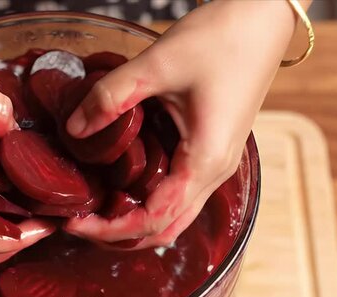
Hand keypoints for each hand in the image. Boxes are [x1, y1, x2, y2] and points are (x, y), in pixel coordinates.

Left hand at [63, 0, 298, 246]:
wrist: (261, 18)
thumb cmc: (220, 39)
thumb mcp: (157, 65)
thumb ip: (111, 97)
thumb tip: (75, 129)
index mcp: (205, 161)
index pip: (153, 220)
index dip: (110, 229)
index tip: (74, 223)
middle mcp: (215, 173)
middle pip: (164, 229)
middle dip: (119, 235)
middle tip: (78, 223)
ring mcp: (216, 164)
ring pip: (174, 215)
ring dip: (134, 221)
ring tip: (95, 210)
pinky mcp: (212, 151)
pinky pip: (179, 192)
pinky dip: (148, 201)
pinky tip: (121, 185)